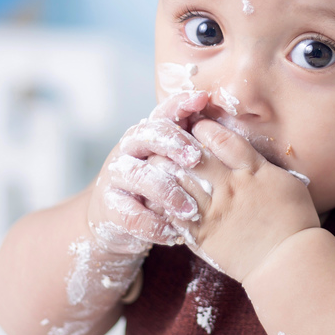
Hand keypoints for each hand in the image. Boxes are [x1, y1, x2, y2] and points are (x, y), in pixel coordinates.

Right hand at [86, 90, 210, 255]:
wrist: (114, 220)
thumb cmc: (155, 185)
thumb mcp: (170, 163)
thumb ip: (190, 147)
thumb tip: (226, 129)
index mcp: (146, 135)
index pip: (161, 113)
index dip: (180, 104)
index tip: (202, 99)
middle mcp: (128, 151)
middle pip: (147, 135)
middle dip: (173, 143)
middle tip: (196, 157)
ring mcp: (115, 178)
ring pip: (139, 176)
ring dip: (168, 192)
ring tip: (191, 210)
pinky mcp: (109, 208)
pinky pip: (131, 215)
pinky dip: (154, 225)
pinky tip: (174, 234)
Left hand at [161, 117, 320, 283]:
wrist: (289, 262)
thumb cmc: (295, 221)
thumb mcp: (287, 182)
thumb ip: (263, 166)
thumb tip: (246, 154)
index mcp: (253, 171)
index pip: (222, 140)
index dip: (206, 128)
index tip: (198, 126)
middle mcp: (230, 187)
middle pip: (195, 157)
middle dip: (178, 145)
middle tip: (168, 140)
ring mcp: (214, 212)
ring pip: (180, 182)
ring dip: (165, 170)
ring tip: (157, 164)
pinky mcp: (203, 235)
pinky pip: (176, 214)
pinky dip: (164, 202)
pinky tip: (159, 195)